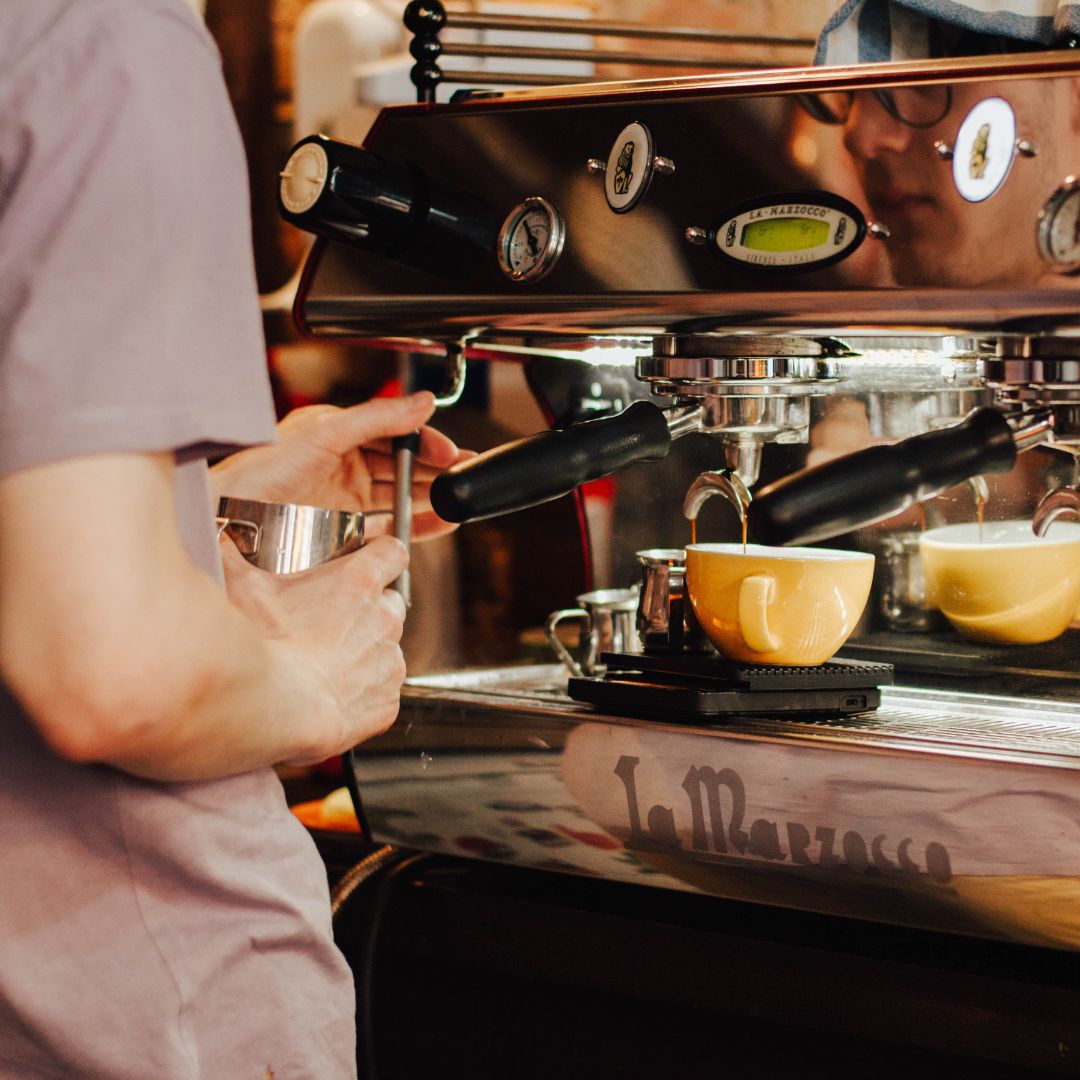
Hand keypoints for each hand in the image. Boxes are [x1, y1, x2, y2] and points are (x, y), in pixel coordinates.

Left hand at [210, 391, 472, 541]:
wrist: (229, 518)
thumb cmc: (261, 471)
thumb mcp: (325, 433)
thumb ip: (378, 418)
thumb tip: (422, 402)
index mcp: (338, 434)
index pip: (394, 434)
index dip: (425, 442)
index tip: (450, 451)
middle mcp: (343, 466)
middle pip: (401, 466)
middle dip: (436, 469)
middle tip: (465, 475)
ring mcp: (344, 501)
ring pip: (399, 497)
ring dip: (431, 498)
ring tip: (458, 499)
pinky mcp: (343, 532)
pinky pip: (388, 529)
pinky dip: (416, 528)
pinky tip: (438, 523)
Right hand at [220, 533, 409, 759]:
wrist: (275, 709)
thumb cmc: (264, 646)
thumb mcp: (243, 588)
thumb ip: (235, 557)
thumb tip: (221, 541)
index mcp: (360, 582)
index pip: (392, 552)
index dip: (382, 554)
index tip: (370, 559)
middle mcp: (384, 619)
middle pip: (389, 602)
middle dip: (369, 608)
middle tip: (332, 620)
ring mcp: (389, 662)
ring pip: (386, 649)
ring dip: (365, 652)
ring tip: (325, 663)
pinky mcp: (387, 703)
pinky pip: (382, 693)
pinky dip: (364, 694)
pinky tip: (332, 697)